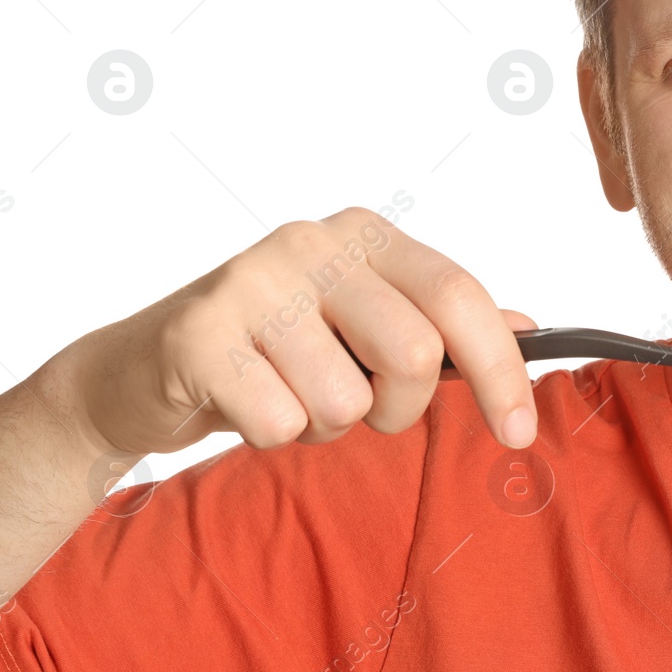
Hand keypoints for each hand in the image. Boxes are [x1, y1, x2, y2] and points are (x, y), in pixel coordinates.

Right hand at [63, 207, 536, 457]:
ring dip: (327, 426)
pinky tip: (245, 402)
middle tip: (360, 405)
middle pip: (415, 356)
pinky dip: (274, 435)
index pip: (460, 297)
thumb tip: (528, 328)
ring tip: (289, 395)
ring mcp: (252, 281)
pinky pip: (282, 423)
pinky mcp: (199, 334)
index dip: (502, 372)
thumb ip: (442, 325)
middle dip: (399, 409)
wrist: (143, 371)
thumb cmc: (273, 350)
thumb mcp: (365, 326)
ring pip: (346, 401)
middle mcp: (312, 243)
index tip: (521, 433)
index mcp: (366, 236)